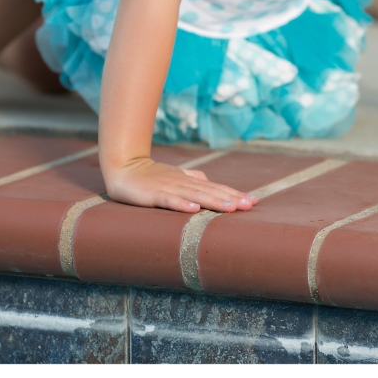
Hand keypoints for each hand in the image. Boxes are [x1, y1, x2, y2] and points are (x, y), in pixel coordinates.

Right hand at [103, 157, 259, 213]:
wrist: (124, 167)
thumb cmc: (151, 175)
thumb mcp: (174, 176)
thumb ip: (191, 177)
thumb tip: (208, 180)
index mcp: (189, 181)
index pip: (216, 188)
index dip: (234, 194)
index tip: (253, 201)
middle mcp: (183, 183)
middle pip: (212, 192)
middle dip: (232, 199)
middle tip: (250, 206)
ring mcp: (169, 188)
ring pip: (196, 196)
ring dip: (215, 202)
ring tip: (232, 209)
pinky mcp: (154, 195)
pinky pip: (170, 201)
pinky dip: (183, 205)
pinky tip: (195, 210)